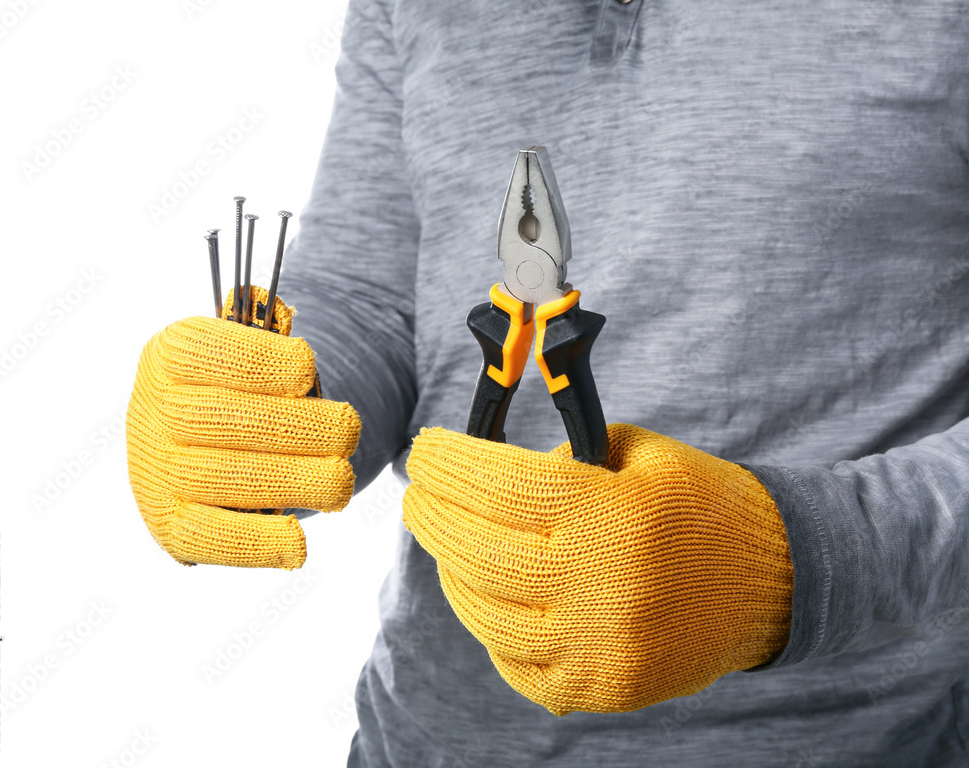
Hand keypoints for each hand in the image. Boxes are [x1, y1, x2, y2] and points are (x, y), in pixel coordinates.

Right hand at [126, 289, 360, 569]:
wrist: (203, 442)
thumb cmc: (247, 388)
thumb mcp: (251, 349)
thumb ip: (266, 336)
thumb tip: (277, 311)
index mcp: (170, 355)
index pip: (204, 352)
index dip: (259, 362)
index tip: (306, 372)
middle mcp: (151, 411)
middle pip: (220, 419)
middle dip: (297, 426)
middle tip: (348, 431)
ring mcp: (154, 470)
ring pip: (219, 479)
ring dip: (291, 481)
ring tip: (340, 483)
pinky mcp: (167, 522)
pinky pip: (206, 536)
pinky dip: (254, 543)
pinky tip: (297, 543)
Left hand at [402, 423, 792, 714]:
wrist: (773, 584)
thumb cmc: (700, 504)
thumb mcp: (640, 453)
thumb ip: (564, 458)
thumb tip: (491, 472)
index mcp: (612, 514)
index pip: (500, 483)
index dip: (450, 462)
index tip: (424, 449)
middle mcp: (601, 585)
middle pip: (477, 549)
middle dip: (433, 514)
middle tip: (419, 494)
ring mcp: (598, 647)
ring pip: (484, 611)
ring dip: (453, 570)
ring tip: (447, 540)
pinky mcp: (602, 687)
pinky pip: (515, 662)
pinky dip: (489, 626)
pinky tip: (487, 593)